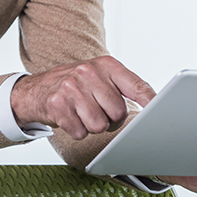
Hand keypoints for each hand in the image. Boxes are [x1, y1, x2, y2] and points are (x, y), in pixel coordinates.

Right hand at [9, 55, 156, 135]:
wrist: (33, 90)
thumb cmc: (74, 86)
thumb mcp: (98, 77)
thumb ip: (123, 87)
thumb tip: (152, 105)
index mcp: (105, 64)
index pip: (136, 85)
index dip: (151, 101)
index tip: (163, 112)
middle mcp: (88, 72)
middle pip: (118, 112)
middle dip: (111, 120)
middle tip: (98, 112)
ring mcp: (71, 88)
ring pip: (99, 125)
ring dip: (92, 126)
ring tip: (82, 114)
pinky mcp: (57, 105)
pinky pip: (80, 132)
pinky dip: (76, 131)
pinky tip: (69, 118)